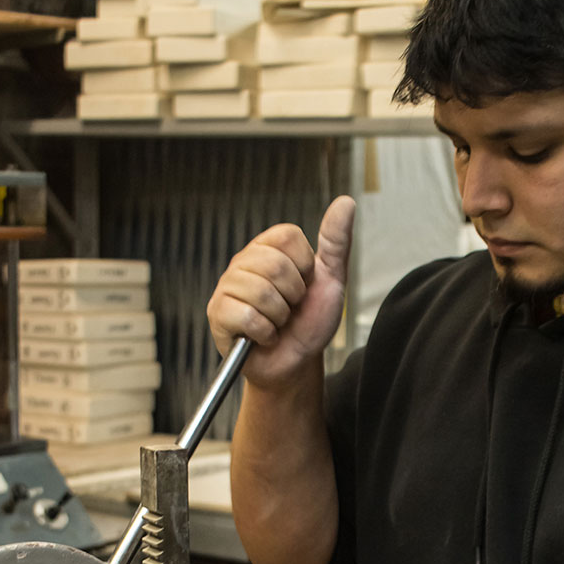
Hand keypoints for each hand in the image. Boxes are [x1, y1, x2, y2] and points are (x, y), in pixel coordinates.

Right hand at [206, 195, 355, 389]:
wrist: (296, 361)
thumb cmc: (309, 321)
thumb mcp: (331, 280)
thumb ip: (336, 241)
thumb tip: (346, 202)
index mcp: (269, 247)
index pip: (288, 237)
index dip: (305, 267)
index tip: (304, 285)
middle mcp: (244, 262)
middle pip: (275, 265)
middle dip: (293, 296)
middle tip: (289, 308)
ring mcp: (227, 286)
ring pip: (261, 292)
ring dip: (279, 317)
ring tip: (276, 322)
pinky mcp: (218, 313)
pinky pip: (245, 315)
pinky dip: (264, 332)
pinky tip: (263, 335)